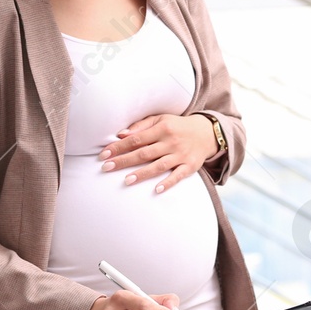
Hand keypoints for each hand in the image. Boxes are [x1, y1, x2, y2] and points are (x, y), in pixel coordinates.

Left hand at [99, 114, 216, 193]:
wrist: (207, 133)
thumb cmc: (178, 126)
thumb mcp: (161, 119)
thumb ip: (141, 126)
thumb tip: (121, 134)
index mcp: (162, 128)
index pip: (136, 139)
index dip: (119, 147)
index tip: (104, 154)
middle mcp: (170, 141)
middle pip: (144, 153)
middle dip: (124, 160)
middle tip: (106, 167)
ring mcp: (180, 155)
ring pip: (159, 165)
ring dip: (142, 173)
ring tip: (126, 180)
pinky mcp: (190, 166)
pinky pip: (178, 176)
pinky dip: (168, 183)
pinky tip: (156, 190)